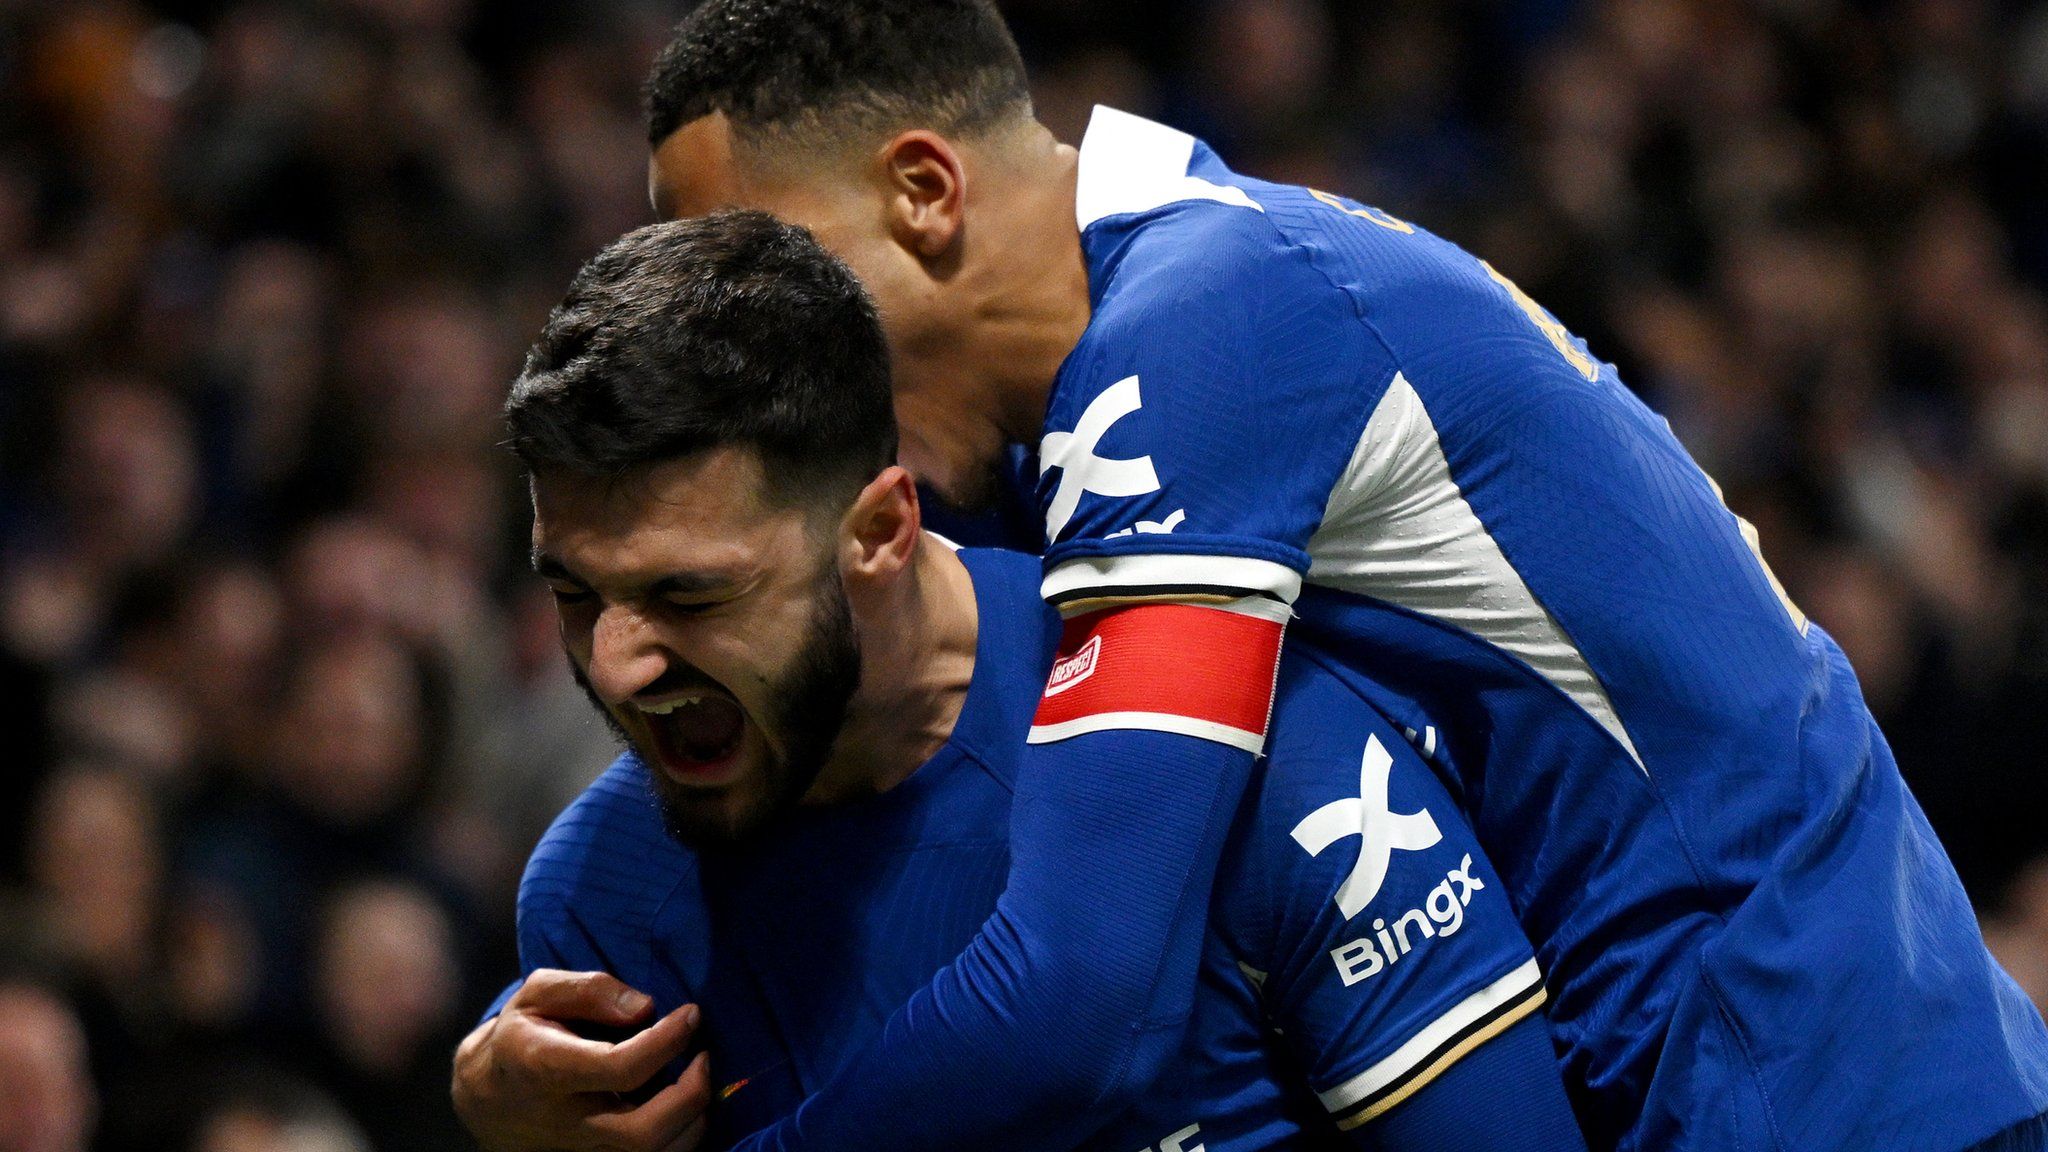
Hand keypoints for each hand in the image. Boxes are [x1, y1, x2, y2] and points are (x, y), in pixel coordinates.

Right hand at [452, 969, 710, 1151]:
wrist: (488, 1097)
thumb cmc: (521, 1036)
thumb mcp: (538, 994)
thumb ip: (590, 990)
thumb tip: (645, 1007)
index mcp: (546, 1068)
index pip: (619, 1067)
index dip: (666, 1041)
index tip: (690, 1014)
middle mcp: (566, 1119)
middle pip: (643, 1131)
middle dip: (691, 1094)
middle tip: (705, 1056)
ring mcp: (582, 1148)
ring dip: (693, 1119)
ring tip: (699, 1078)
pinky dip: (681, 1137)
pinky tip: (686, 1106)